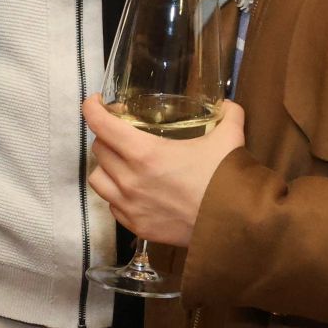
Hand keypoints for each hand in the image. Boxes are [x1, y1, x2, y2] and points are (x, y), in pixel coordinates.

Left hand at [83, 95, 246, 248]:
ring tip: (121, 161)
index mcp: (145, 153)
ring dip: (105, 166)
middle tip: (121, 131)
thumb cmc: (226, 179)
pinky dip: (116, 193)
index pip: (101, 125)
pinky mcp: (136, 226)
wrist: (235, 225)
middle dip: (106, 135)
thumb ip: (228, 114)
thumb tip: (226, 104)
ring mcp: (130, 206)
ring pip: (97, 178)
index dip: (92, 108)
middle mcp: (129, 179)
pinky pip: (112, 204)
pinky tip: (133, 189)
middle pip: (98, 149)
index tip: (95, 102)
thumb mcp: (229, 137)